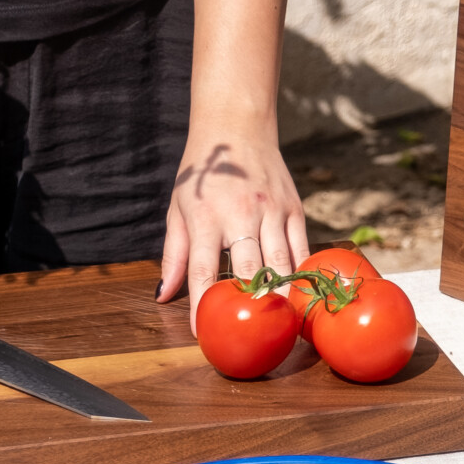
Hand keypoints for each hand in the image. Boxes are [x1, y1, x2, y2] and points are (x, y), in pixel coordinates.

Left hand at [157, 105, 310, 320]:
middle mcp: (240, 214)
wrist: (236, 127)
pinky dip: (300, 274)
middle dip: (249, 307)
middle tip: (249, 336)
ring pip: (280, 263)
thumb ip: (174, 254)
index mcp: (205, 216)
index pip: (205, 270)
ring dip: (280, 297)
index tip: (203, 333)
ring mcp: (271, 210)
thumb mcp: (177, 208)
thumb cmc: (202, 173)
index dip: (204, 305)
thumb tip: (162, 296)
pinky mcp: (294, 207)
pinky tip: (300, 295)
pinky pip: (301, 248)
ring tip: (280, 326)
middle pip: (248, 270)